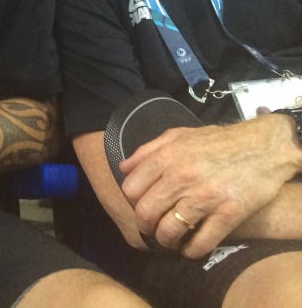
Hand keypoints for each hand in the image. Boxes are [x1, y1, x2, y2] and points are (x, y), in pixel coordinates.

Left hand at [119, 115, 299, 257]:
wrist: (262, 147)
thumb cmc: (217, 141)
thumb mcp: (179, 135)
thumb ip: (148, 150)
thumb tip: (123, 169)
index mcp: (167, 157)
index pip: (131, 189)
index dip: (132, 202)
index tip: (140, 207)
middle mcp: (181, 177)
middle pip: (146, 212)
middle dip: (144, 226)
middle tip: (151, 229)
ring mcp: (205, 197)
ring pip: (169, 230)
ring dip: (166, 241)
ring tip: (170, 241)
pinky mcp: (229, 213)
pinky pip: (202, 242)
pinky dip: (192, 251)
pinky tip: (191, 249)